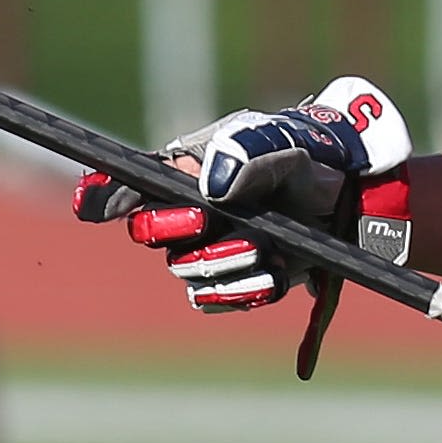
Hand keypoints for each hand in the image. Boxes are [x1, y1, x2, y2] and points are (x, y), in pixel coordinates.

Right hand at [74, 75, 414, 373]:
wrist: (350, 201)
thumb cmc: (307, 159)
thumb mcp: (285, 144)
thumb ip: (249, 153)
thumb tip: (211, 182)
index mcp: (183, 169)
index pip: (129, 182)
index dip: (104, 193)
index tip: (91, 206)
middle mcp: (183, 211)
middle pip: (148, 232)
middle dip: (172, 226)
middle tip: (204, 217)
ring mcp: (205, 250)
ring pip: (187, 271)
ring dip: (225, 262)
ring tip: (267, 248)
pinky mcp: (232, 282)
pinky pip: (218, 298)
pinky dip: (246, 289)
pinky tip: (274, 274)